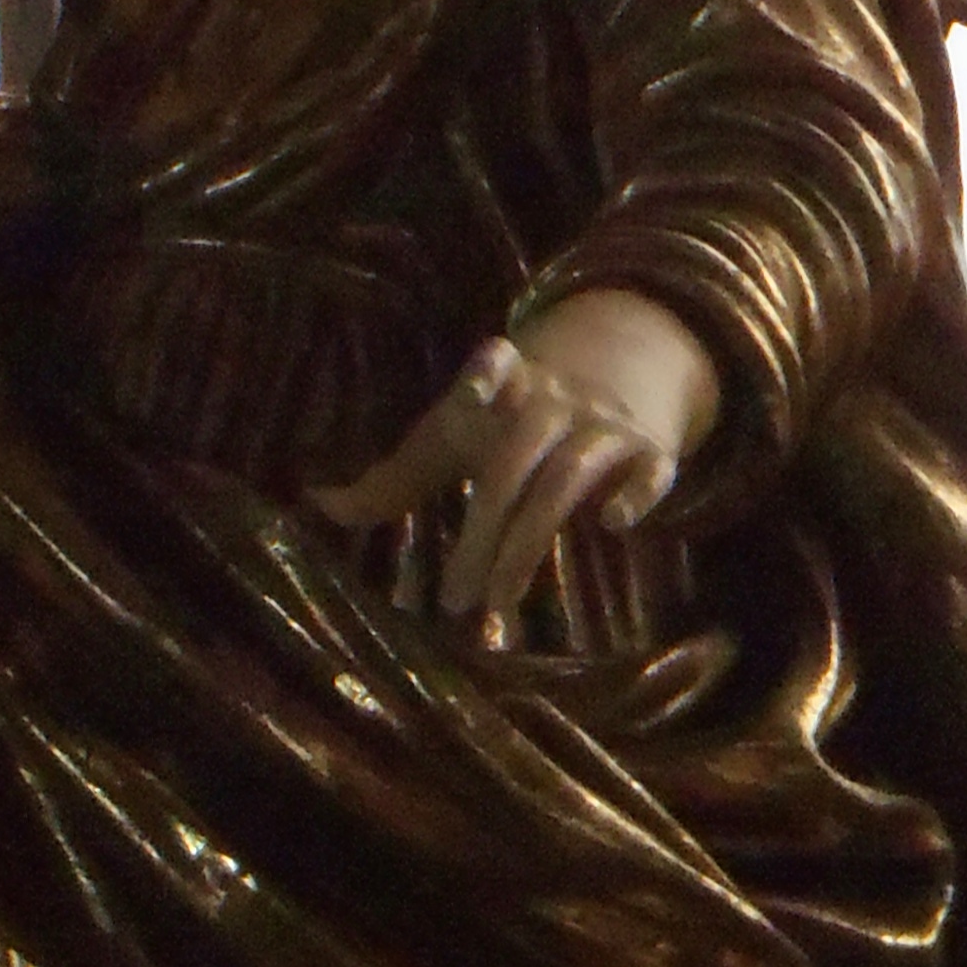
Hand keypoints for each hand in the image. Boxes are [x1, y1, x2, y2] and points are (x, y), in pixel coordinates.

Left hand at [312, 289, 718, 622]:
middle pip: (517, 462)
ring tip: (499, 602)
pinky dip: (637, 495)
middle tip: (457, 598)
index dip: (486, 373)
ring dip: (533, 542)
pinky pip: (651, 473)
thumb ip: (392, 479)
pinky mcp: (650, 452)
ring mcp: (606, 426)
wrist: (620, 379)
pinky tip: (612, 526)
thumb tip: (315, 505)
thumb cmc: (507, 425)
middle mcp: (556, 401)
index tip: (472, 390)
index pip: (496, 364)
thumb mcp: (452, 439)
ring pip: (569, 479)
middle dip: (485, 530)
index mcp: (505, 384)